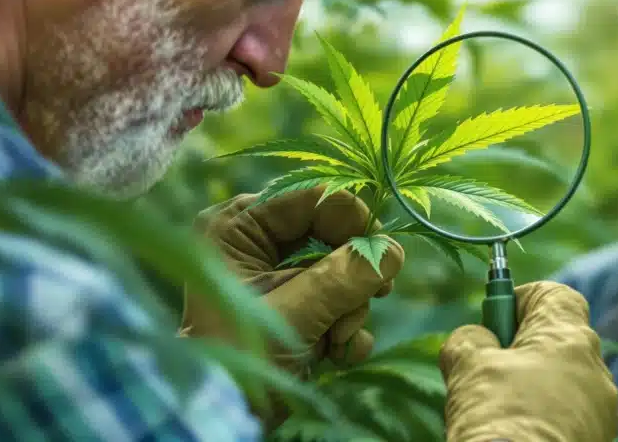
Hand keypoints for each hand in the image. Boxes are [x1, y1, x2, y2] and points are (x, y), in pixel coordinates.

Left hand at [179, 187, 403, 373]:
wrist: (223, 421)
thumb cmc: (238, 360)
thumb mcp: (293, 314)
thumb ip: (343, 278)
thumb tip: (394, 252)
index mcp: (238, 228)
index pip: (312, 199)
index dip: (353, 222)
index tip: (379, 256)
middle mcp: (256, 246)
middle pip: (333, 236)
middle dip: (353, 276)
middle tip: (373, 296)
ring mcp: (277, 281)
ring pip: (342, 272)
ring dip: (351, 309)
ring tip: (337, 340)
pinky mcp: (295, 312)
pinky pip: (336, 302)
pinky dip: (345, 329)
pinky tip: (338, 354)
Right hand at [439, 281, 617, 441]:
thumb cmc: (497, 418)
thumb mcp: (468, 367)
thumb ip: (471, 339)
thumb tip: (475, 339)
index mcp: (570, 337)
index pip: (556, 295)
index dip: (521, 300)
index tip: (494, 322)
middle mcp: (596, 368)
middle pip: (558, 340)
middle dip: (522, 349)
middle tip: (487, 369)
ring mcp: (601, 409)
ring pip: (564, 381)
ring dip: (535, 386)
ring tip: (499, 409)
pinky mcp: (599, 439)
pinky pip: (570, 415)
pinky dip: (546, 417)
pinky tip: (521, 433)